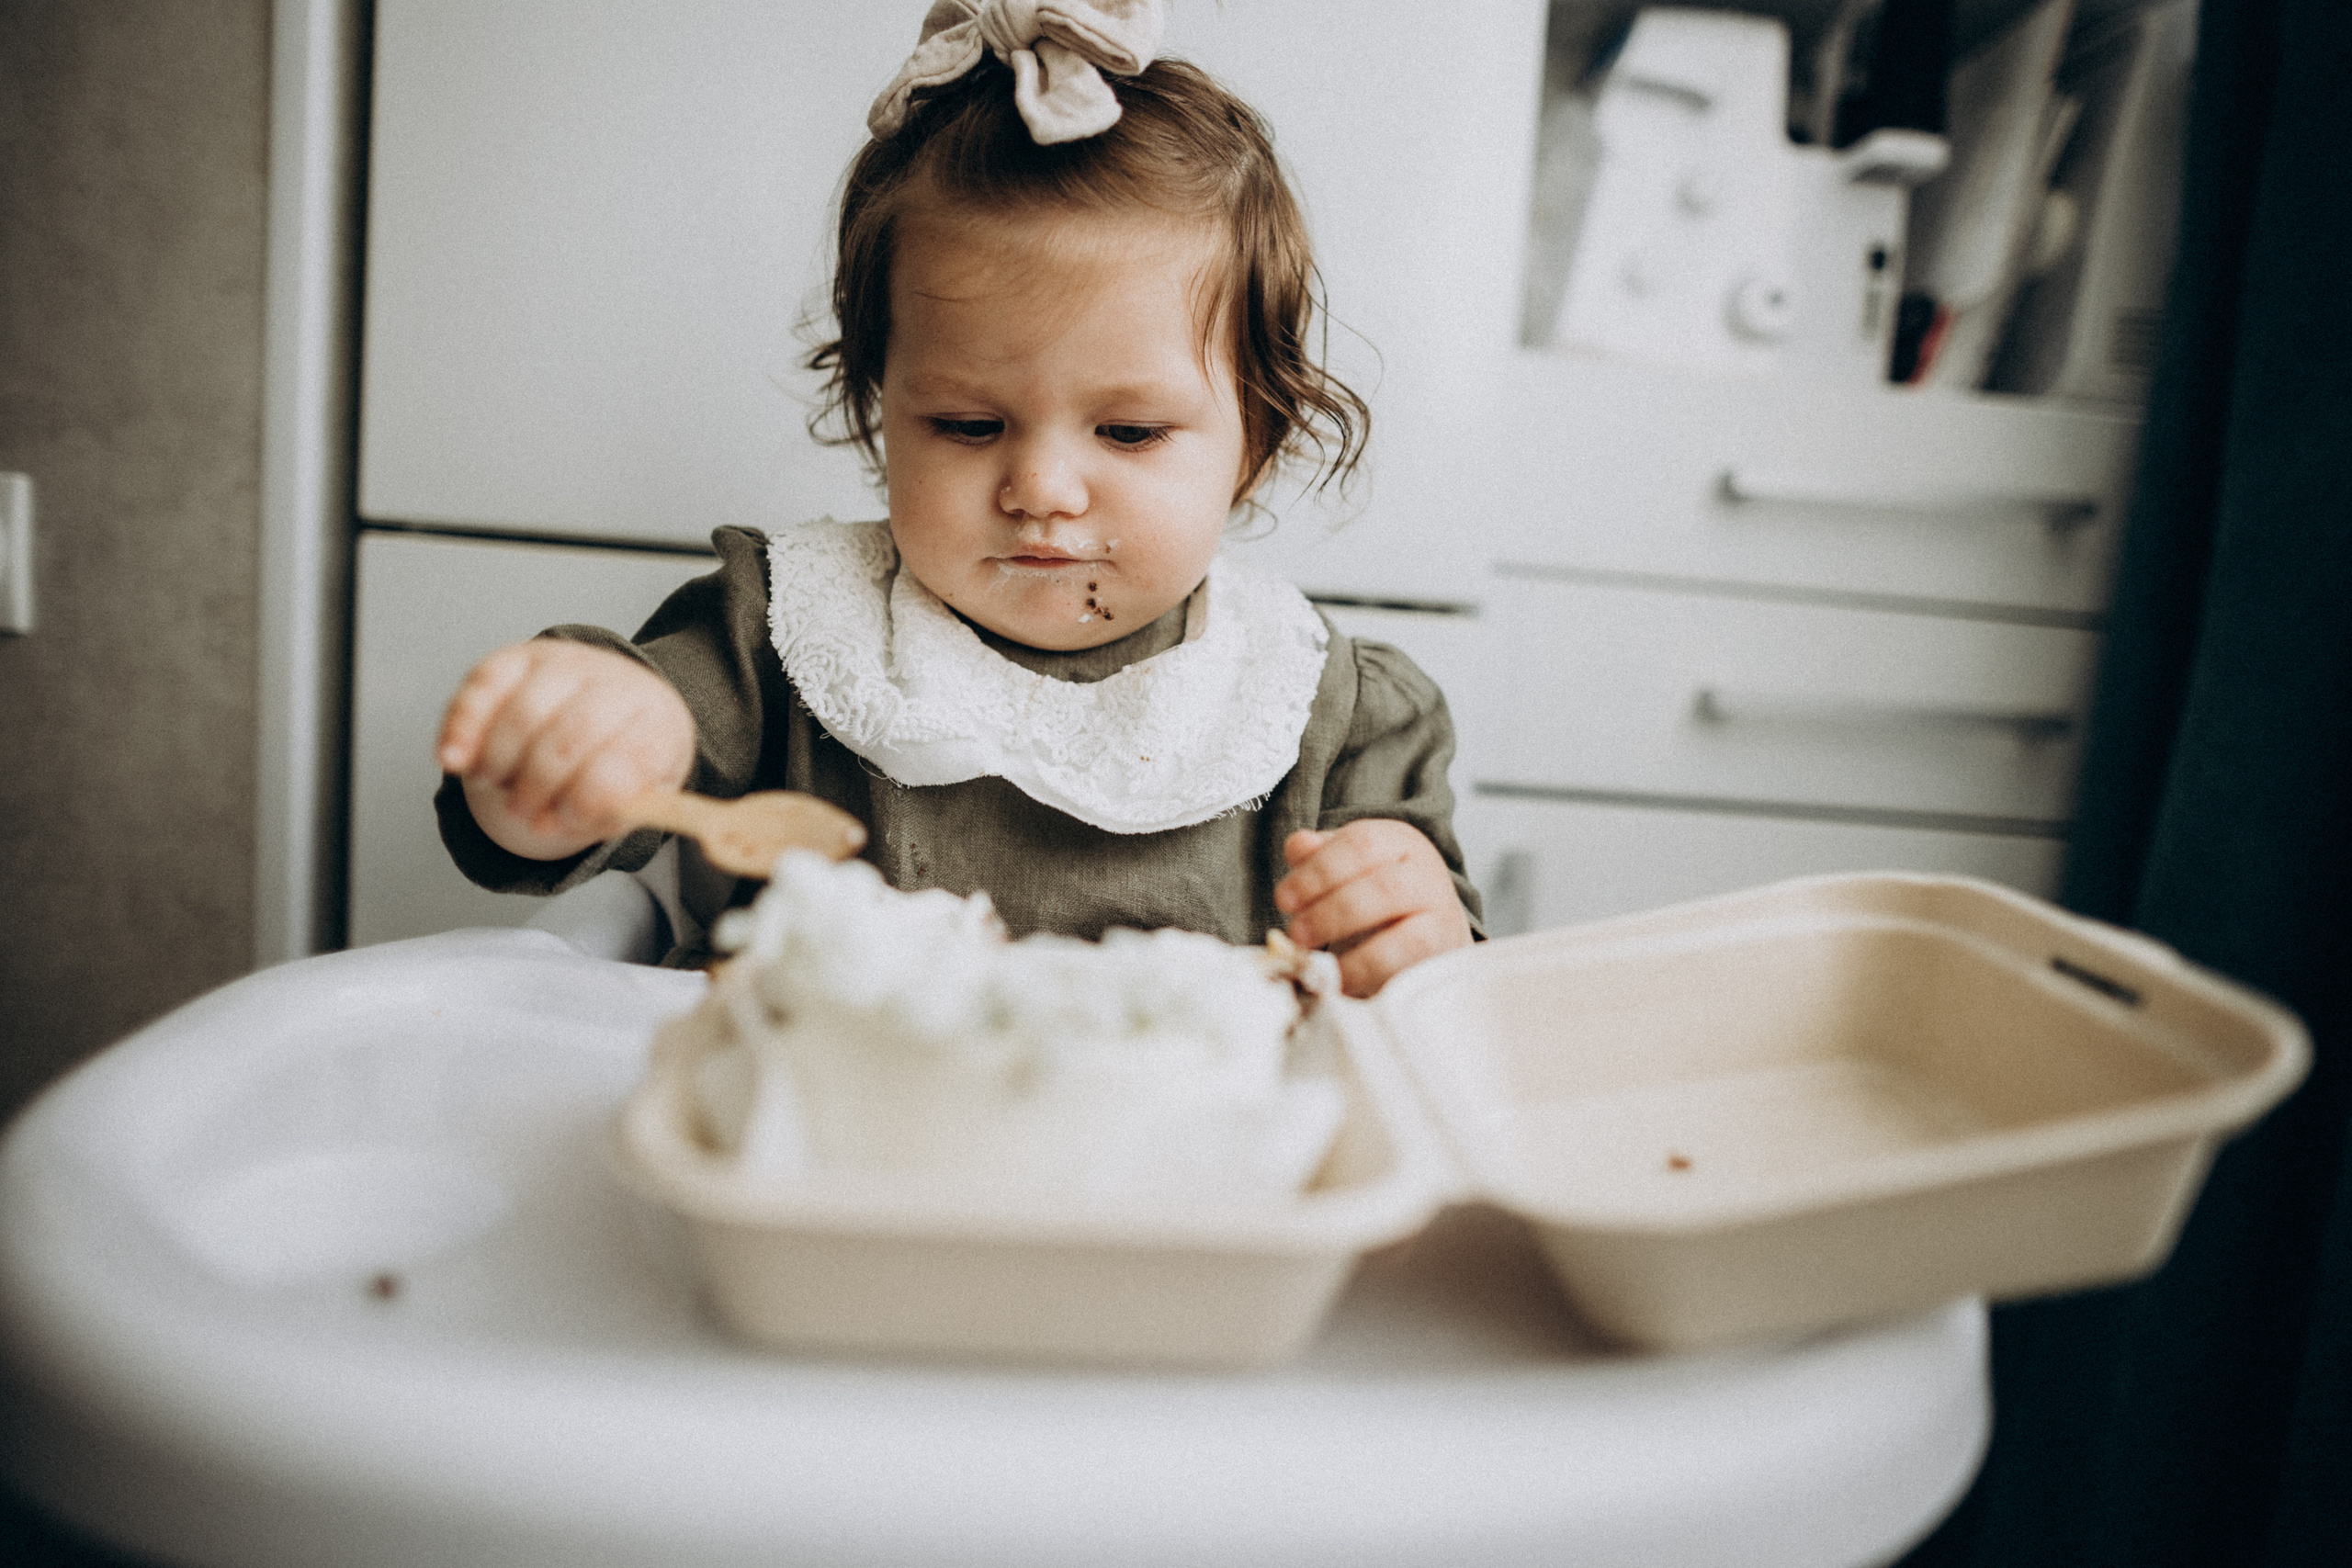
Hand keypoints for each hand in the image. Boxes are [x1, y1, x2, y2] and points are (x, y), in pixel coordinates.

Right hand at [436, 639, 696, 861]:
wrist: (617, 709)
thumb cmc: (624, 761)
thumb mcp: (637, 796)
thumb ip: (610, 811)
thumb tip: (560, 819)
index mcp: (659, 723)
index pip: (630, 757)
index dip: (590, 797)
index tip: (562, 822)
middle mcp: (619, 683)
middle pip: (573, 733)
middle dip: (538, 783)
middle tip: (522, 811)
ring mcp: (570, 663)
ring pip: (526, 709)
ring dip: (499, 758)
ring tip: (494, 786)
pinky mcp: (523, 656)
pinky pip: (487, 683)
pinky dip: (462, 724)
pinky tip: (453, 758)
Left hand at [1274, 819, 1472, 997]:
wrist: (1431, 933)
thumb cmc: (1378, 897)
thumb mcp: (1348, 867)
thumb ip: (1320, 856)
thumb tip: (1299, 847)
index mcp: (1399, 843)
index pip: (1360, 845)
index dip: (1318, 871)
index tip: (1284, 899)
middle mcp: (1426, 875)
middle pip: (1383, 889)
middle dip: (1331, 912)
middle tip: (1296, 932)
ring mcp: (1440, 918)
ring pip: (1405, 935)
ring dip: (1355, 951)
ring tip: (1314, 957)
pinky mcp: (1440, 957)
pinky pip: (1407, 966)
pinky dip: (1367, 973)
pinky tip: (1337, 979)